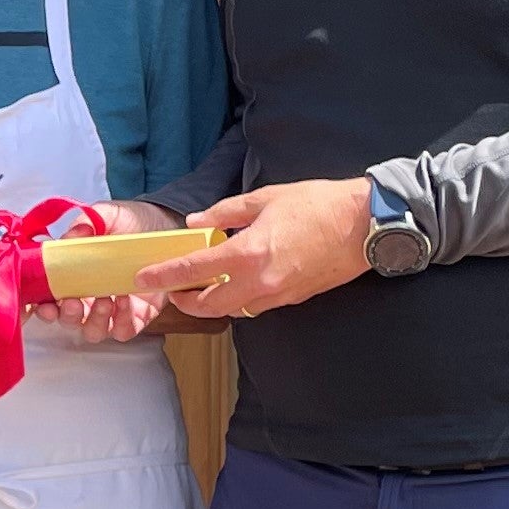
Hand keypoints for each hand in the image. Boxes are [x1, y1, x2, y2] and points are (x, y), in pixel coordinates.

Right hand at [52, 201, 177, 343]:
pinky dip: (122, 320)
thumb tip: (71, 237)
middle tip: (74, 302)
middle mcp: (88, 298)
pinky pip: (124, 330)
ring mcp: (112, 311)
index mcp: (72, 277)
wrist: (163, 225)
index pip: (48, 300)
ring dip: (95, 320)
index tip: (43, 303)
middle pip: (68, 320)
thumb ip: (85, 223)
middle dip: (67, 316)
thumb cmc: (128, 222)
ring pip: (93, 331)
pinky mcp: (136, 317)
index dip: (41, 307)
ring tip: (105, 299)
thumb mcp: (106, 215)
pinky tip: (126, 300)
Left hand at [144, 178, 374, 322]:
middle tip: (174, 289)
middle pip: (209, 306)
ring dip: (214, 303)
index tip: (143, 279)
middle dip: (186, 301)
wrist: (365, 226)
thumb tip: (196, 223)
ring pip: (233, 310)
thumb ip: (225, 212)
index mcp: (249, 253)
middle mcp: (260, 282)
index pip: (193, 271)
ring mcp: (278, 295)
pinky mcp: (293, 299)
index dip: (163, 277)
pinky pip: (257, 306)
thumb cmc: (319, 205)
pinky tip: (238, 282)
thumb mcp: (265, 198)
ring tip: (203, 286)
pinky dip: (240, 299)